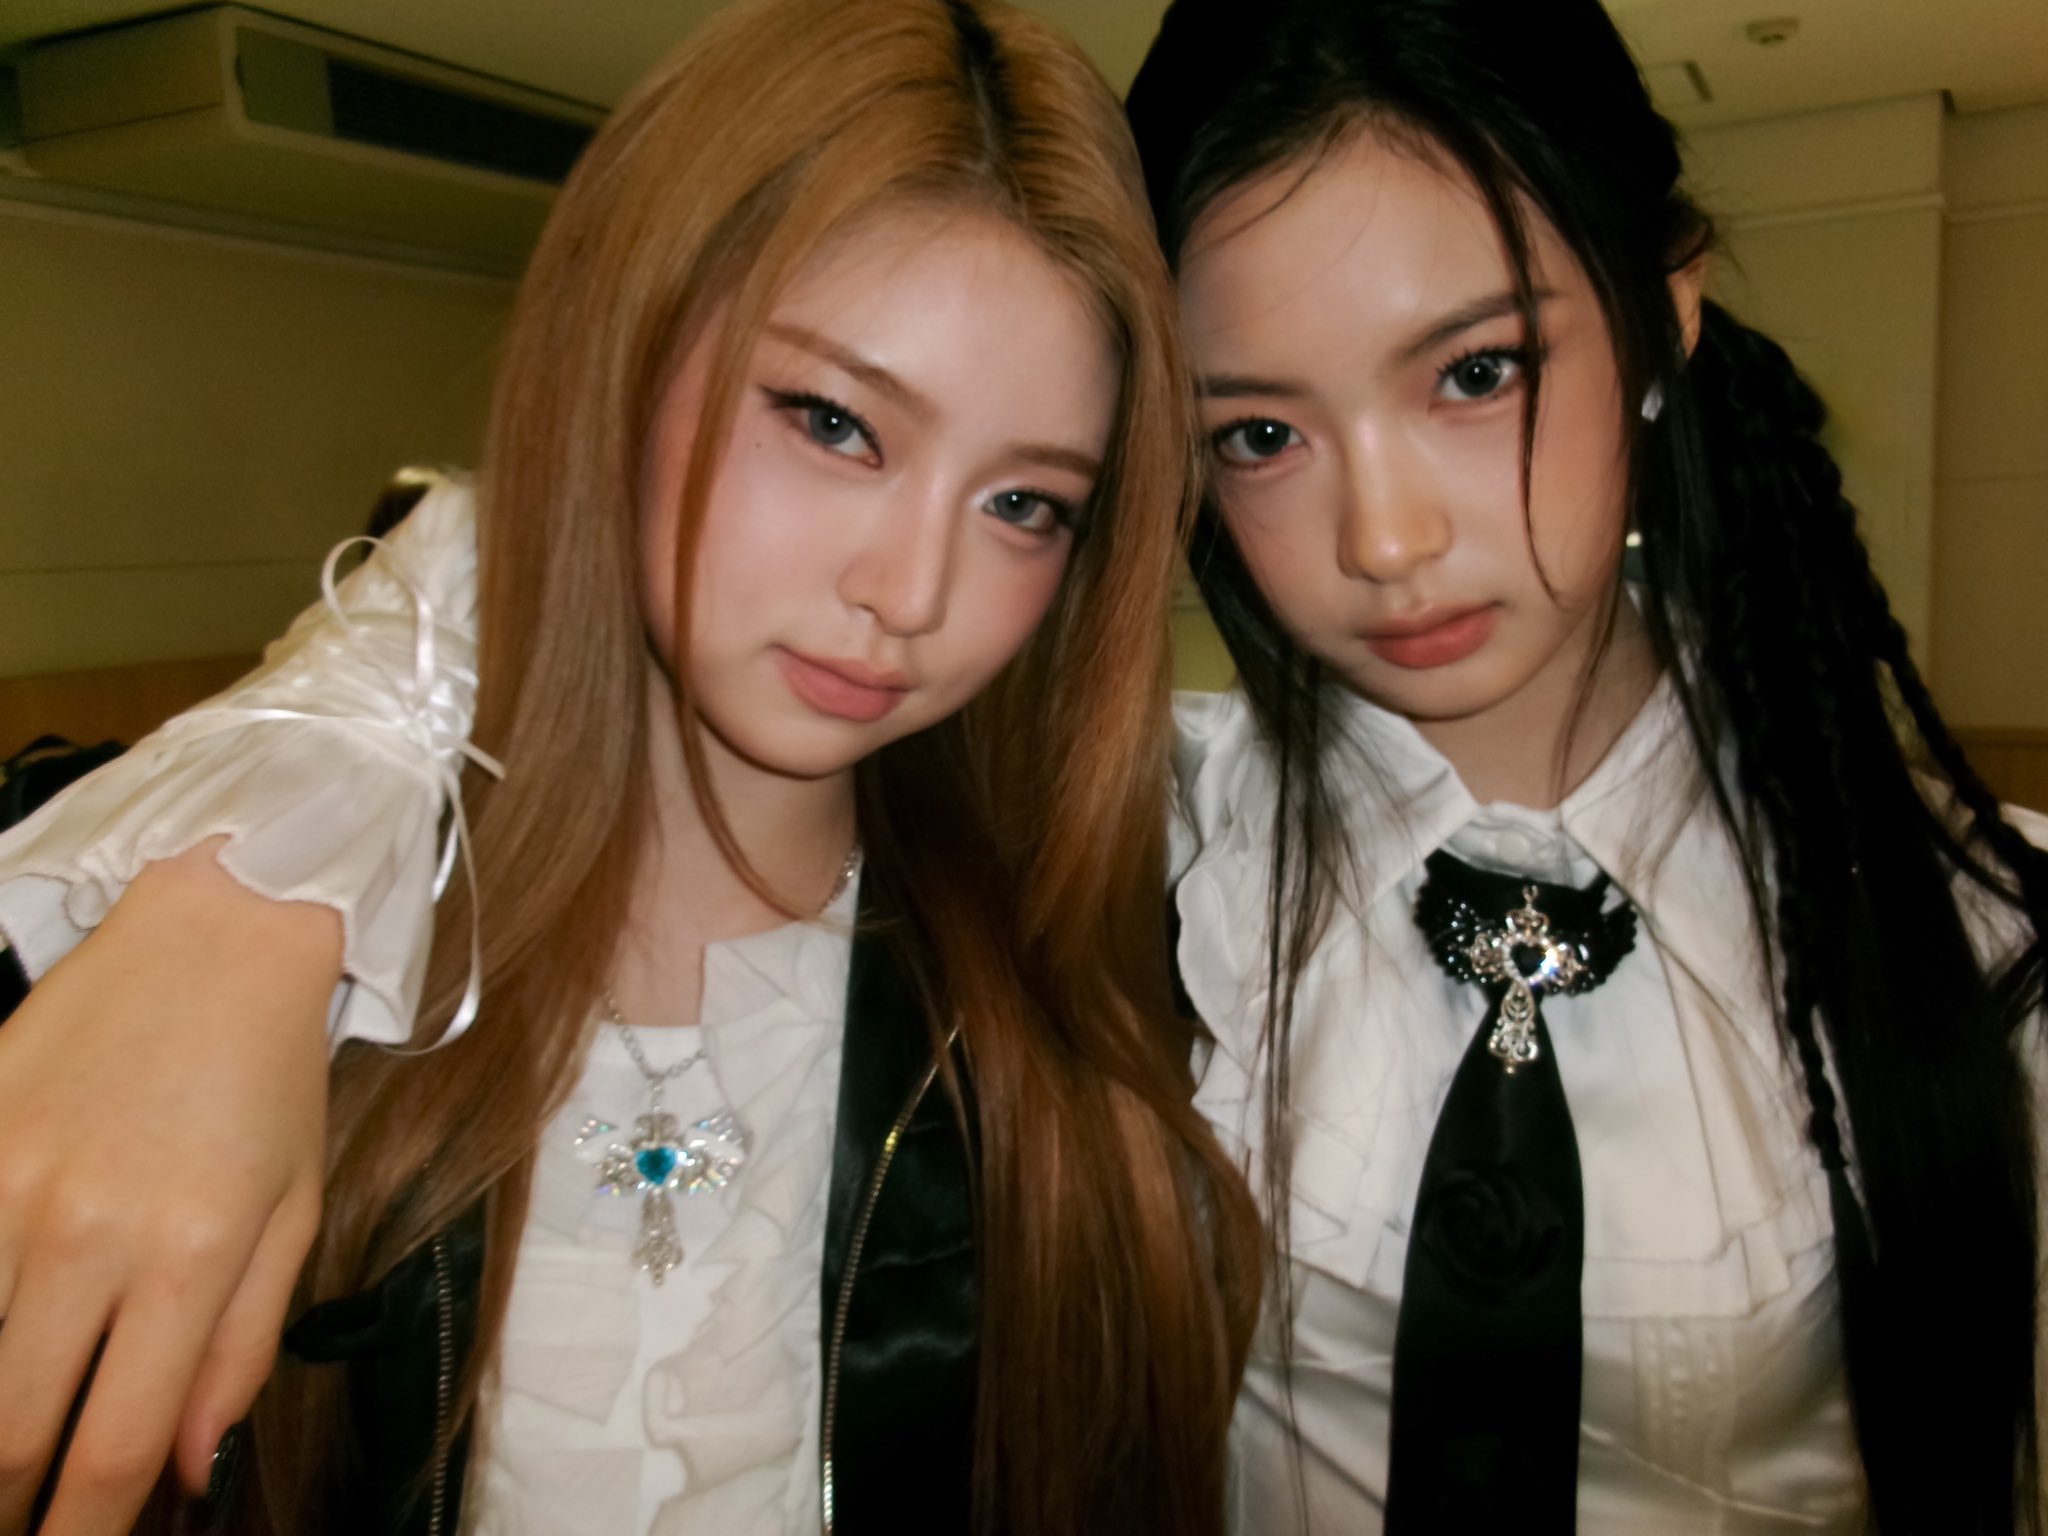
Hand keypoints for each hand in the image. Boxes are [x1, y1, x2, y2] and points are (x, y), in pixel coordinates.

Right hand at [0, 841, 337, 1533]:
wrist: (216, 933)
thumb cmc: (268, 1078)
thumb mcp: (295, 1211)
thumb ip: (241, 1348)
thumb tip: (186, 1470)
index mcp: (192, 1252)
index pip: (116, 1446)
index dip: (83, 1530)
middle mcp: (89, 1229)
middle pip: (13, 1429)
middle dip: (11, 1507)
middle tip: (22, 1525)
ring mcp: (8, 1184)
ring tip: (4, 1458)